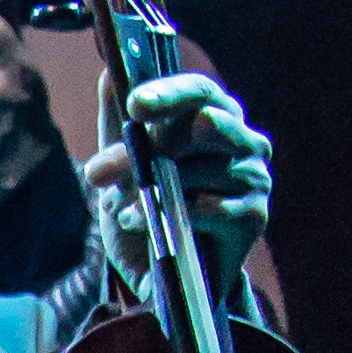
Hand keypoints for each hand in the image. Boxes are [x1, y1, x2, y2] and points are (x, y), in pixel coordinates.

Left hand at [95, 70, 277, 298]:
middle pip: (203, 124)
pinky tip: (146, 227)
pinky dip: (167, 218)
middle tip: (96, 173)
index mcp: (218, 116)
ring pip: (197, 169)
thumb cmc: (150, 212)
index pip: (199, 91)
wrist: (166, 277)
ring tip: (124, 210)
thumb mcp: (125, 167)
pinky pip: (207, 207)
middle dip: (145, 148)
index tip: (135, 105)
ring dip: (148, 191)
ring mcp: (255, 177)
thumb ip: (118, 122)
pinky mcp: (254, 216)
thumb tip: (109, 75)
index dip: (168, 93)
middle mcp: (245, 141)